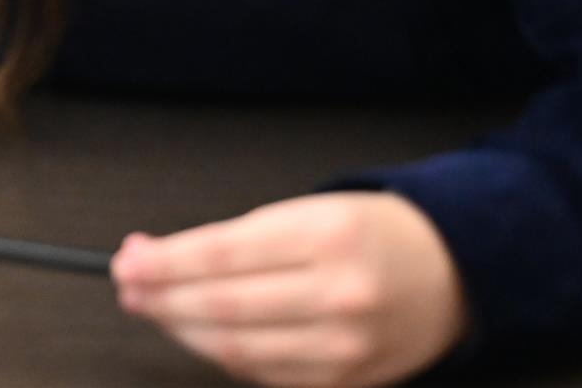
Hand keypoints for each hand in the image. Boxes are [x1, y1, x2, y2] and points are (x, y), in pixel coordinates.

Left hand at [114, 192, 468, 386]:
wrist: (454, 271)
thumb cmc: (368, 234)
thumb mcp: (303, 212)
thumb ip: (228, 238)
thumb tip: (150, 254)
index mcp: (326, 236)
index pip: (221, 255)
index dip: (164, 265)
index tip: (127, 263)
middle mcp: (341, 294)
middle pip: (224, 307)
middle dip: (162, 300)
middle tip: (128, 288)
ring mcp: (348, 346)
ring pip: (239, 349)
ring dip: (183, 331)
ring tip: (153, 310)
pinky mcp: (349, 382)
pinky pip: (267, 376)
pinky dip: (224, 357)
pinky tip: (200, 336)